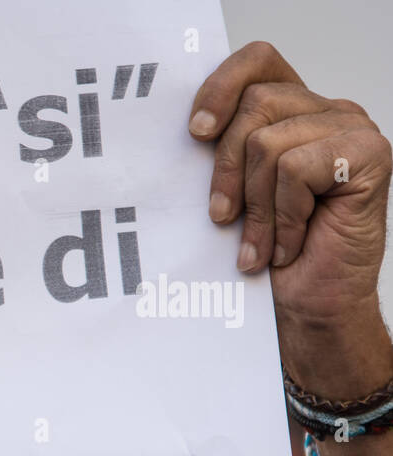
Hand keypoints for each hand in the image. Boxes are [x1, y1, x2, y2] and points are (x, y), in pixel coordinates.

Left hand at [190, 41, 392, 455]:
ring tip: (259, 244)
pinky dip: (283, 217)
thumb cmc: (266, 256)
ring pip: (269, 142)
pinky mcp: (370, 156)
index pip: (257, 61)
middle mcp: (326, 112)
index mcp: (292, 111)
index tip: (195, 133)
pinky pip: (296, 170)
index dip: (221, 85)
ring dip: (255, 207)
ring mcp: (351, 130)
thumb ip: (218, 153)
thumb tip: (170, 132)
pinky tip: (288, 246)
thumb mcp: (229, 195)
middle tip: (223, 219)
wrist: (306, 310)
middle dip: (227, 170)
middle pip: (255, 105)